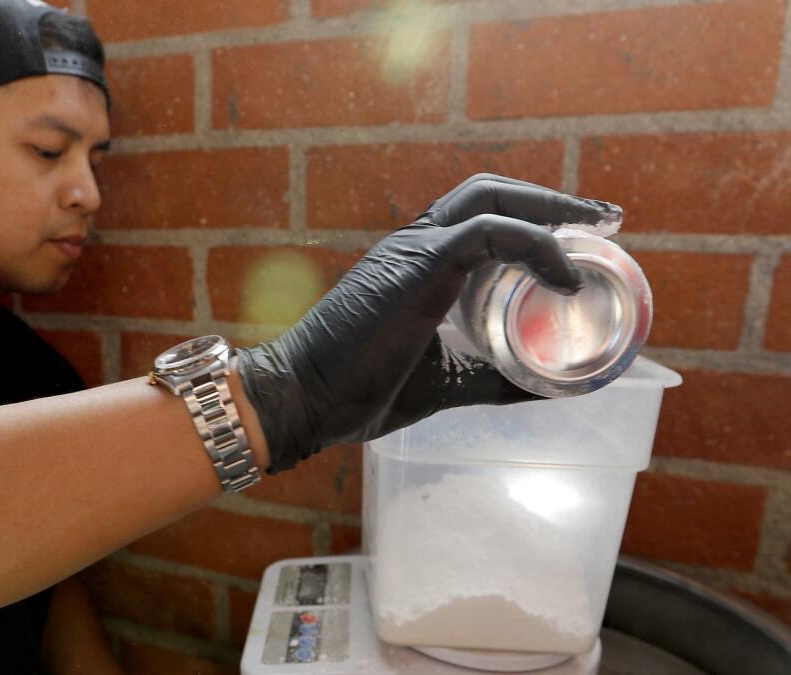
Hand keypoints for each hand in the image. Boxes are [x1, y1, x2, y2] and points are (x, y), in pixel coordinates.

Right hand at [236, 174, 622, 471]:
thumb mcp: (443, 383)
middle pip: (490, 190)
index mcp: (415, 265)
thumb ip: (490, 379)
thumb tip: (545, 388)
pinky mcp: (421, 265)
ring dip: (552, 208)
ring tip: (598, 227)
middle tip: (604, 219)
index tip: (580, 236)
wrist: (302, 397)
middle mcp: (415, 245)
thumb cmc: (357, 392)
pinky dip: (538, 246)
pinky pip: (492, 233)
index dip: (532, 218)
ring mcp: (415, 249)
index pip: (479, 218)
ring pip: (492, 198)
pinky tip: (567, 277)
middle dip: (551, 199)